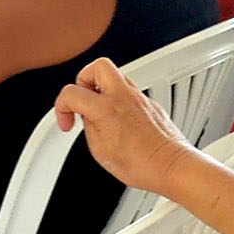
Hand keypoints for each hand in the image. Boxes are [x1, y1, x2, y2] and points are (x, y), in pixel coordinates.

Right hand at [53, 57, 190, 197]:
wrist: (172, 167)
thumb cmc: (143, 164)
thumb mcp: (100, 151)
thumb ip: (89, 127)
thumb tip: (87, 118)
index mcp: (106, 108)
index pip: (72, 92)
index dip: (61, 107)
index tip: (67, 119)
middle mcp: (124, 97)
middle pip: (97, 66)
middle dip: (83, 80)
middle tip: (81, 98)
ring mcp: (140, 99)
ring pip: (116, 75)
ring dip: (102, 87)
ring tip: (98, 108)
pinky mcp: (151, 105)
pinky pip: (130, 91)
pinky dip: (118, 99)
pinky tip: (116, 117)